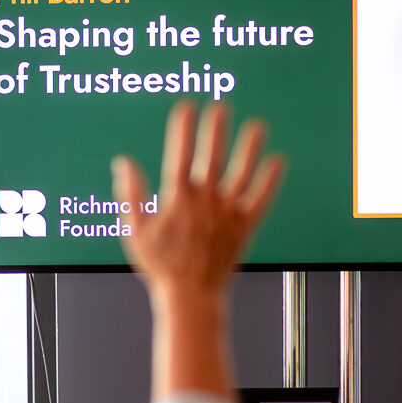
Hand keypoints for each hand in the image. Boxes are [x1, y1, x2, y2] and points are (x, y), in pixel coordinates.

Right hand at [112, 100, 283, 307]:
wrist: (190, 296)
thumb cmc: (159, 266)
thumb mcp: (134, 231)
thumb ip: (130, 194)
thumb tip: (123, 163)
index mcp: (177, 199)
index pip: (180, 154)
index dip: (183, 128)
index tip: (186, 106)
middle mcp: (204, 201)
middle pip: (212, 156)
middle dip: (216, 129)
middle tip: (221, 106)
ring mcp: (227, 213)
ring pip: (241, 173)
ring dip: (249, 147)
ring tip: (257, 125)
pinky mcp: (244, 227)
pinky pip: (260, 199)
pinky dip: (270, 181)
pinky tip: (278, 161)